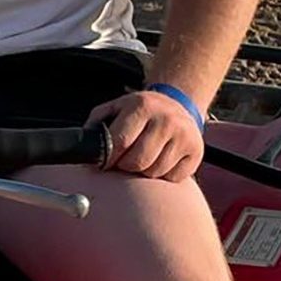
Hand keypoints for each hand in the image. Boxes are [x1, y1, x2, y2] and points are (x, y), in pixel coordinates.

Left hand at [87, 90, 203, 181]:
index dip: (109, 159)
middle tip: (124, 162)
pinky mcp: (195, 151)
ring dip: (144, 172)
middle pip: (137, 162)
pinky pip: (172, 178)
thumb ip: (97, 122)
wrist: (178, 102)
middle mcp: (166, 119)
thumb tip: (84, 147)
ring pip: (154, 172)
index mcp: (143, 106)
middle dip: (125, 167)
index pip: (120, 142)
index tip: (104, 165)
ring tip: (143, 158)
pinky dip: (163, 175)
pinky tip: (161, 160)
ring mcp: (183, 135)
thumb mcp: (117, 106)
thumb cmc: (142, 110)